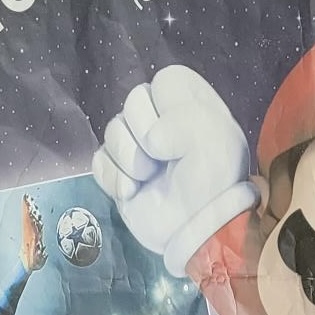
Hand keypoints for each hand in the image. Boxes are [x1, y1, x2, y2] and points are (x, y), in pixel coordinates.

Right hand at [92, 65, 258, 274]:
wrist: (198, 233)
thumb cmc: (213, 183)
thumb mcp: (216, 140)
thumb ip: (183, 120)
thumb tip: (151, 140)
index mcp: (192, 108)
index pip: (165, 81)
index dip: (170, 107)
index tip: (186, 134)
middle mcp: (163, 122)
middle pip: (132, 102)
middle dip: (145, 134)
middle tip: (164, 160)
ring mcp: (138, 149)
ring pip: (112, 130)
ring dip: (130, 159)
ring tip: (149, 178)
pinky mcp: (119, 174)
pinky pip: (98, 161)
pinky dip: (113, 177)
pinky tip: (132, 192)